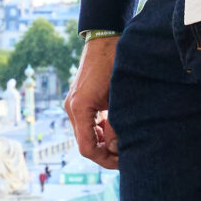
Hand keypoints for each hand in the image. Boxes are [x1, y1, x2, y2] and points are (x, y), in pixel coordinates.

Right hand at [65, 35, 119, 168]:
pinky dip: (101, 130)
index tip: (123, 162)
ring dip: (104, 141)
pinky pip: (87, 124)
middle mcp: (72, 108)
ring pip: (86, 135)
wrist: (105, 38)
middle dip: (106, 152)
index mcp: (80, 108)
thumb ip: (117, 124)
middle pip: (86, 144)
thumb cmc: (116, 64)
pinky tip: (117, 128)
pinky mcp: (80, 100)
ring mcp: (74, 104)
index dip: (105, 160)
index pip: (87, 148)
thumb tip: (116, 147)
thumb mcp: (120, 97)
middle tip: (128, 154)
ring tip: (125, 141)